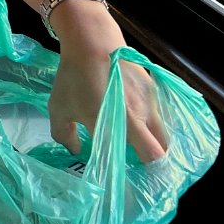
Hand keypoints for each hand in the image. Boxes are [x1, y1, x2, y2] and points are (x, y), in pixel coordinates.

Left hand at [48, 46, 167, 162]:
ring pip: (163, 132)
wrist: (92, 39)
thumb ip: (65, 136)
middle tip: (140, 168)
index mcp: (123, 124)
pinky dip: (153, 126)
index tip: (139, 183)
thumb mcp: (59, 109)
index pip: (152, 157)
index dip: (149, 174)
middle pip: (164, 149)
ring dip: (155, 144)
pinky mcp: (154, 89)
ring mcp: (151, 101)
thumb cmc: (74, 77)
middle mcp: (143, 115)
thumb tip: (77, 151)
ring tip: (138, 148)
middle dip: (156, 163)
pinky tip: (138, 126)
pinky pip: (160, 116)